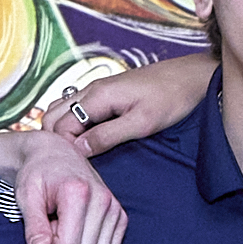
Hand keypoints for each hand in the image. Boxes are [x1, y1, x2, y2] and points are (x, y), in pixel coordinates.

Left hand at [7, 131, 127, 243]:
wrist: (55, 155)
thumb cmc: (37, 174)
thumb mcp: (26, 196)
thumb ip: (33, 224)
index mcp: (79, 192)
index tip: (41, 227)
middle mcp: (103, 200)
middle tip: (52, 225)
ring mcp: (115, 209)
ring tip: (65, 227)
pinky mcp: (121, 217)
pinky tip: (78, 231)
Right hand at [55, 54, 209, 153]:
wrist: (190, 76)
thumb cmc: (171, 98)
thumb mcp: (142, 123)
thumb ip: (108, 136)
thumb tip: (79, 149)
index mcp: (97, 97)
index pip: (60, 126)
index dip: (63, 148)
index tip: (77, 167)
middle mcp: (90, 90)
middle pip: (52, 116)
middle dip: (55, 139)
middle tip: (72, 162)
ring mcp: (96, 90)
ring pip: (60, 110)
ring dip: (61, 131)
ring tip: (77, 154)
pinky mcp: (104, 93)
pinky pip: (74, 108)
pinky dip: (70, 123)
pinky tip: (86, 140)